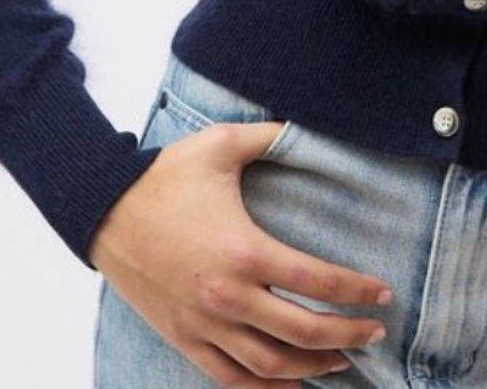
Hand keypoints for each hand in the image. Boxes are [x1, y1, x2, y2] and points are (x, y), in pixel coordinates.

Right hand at [89, 119, 394, 388]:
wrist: (103, 210)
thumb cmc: (166, 175)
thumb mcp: (221, 144)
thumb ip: (270, 134)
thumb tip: (306, 124)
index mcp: (244, 251)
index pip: (316, 280)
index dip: (356, 290)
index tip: (383, 293)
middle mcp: (227, 296)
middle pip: (301, 332)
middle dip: (346, 335)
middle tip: (375, 332)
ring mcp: (203, 324)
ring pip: (268, 364)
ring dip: (311, 367)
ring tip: (342, 361)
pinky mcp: (182, 337)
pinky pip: (228, 377)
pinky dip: (263, 387)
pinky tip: (289, 383)